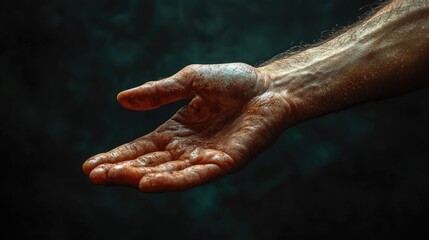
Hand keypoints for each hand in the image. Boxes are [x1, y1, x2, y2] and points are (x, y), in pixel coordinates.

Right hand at [82, 63, 293, 191]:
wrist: (270, 86)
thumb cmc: (233, 82)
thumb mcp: (189, 81)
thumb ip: (158, 93)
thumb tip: (121, 100)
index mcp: (177, 131)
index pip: (141, 148)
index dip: (117, 157)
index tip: (89, 166)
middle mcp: (188, 149)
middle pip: (149, 164)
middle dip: (121, 171)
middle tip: (93, 176)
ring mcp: (206, 158)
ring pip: (168, 173)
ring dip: (140, 177)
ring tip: (113, 179)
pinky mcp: (226, 163)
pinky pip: (196, 175)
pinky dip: (172, 180)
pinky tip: (148, 183)